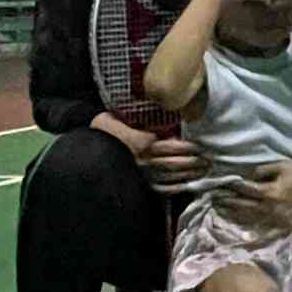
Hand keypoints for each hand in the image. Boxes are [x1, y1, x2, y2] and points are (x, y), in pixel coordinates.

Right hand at [90, 113, 206, 189]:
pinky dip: (177, 188)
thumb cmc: (99, 133)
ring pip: (172, 177)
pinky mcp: (139, 186)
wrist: (81, 155)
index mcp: (141, 143)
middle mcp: (144, 162)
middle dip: (195, 162)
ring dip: (191, 175)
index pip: (173, 147)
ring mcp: (142, 176)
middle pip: (176, 163)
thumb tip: (153, 101)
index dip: (189, 148)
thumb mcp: (114, 118)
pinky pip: (162, 189)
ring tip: (205, 170)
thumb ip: (135, 115)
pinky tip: (188, 185)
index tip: (202, 145)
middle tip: (210, 159)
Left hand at [216, 158, 291, 239]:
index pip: (244, 191)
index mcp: (271, 192)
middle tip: (215, 201)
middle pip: (244, 208)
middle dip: (228, 204)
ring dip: (236, 217)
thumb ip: (262, 171)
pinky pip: (268, 233)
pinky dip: (255, 235)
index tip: (218, 187)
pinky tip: (244, 236)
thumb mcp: (282, 165)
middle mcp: (273, 208)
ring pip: (253, 220)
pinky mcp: (287, 226)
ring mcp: (280, 220)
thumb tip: (247, 178)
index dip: (230, 188)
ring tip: (223, 213)